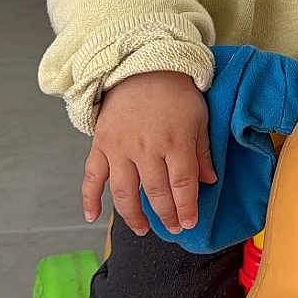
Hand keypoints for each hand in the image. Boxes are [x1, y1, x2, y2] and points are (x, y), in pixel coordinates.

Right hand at [82, 70, 216, 236]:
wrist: (142, 68)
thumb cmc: (176, 92)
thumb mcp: (199, 117)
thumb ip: (202, 151)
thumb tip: (208, 181)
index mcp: (175, 141)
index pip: (182, 185)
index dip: (186, 208)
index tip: (189, 223)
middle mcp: (147, 148)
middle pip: (156, 192)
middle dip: (166, 216)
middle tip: (173, 229)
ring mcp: (120, 149)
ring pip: (125, 193)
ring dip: (133, 216)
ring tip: (142, 229)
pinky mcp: (100, 145)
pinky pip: (92, 177)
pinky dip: (89, 199)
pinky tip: (92, 216)